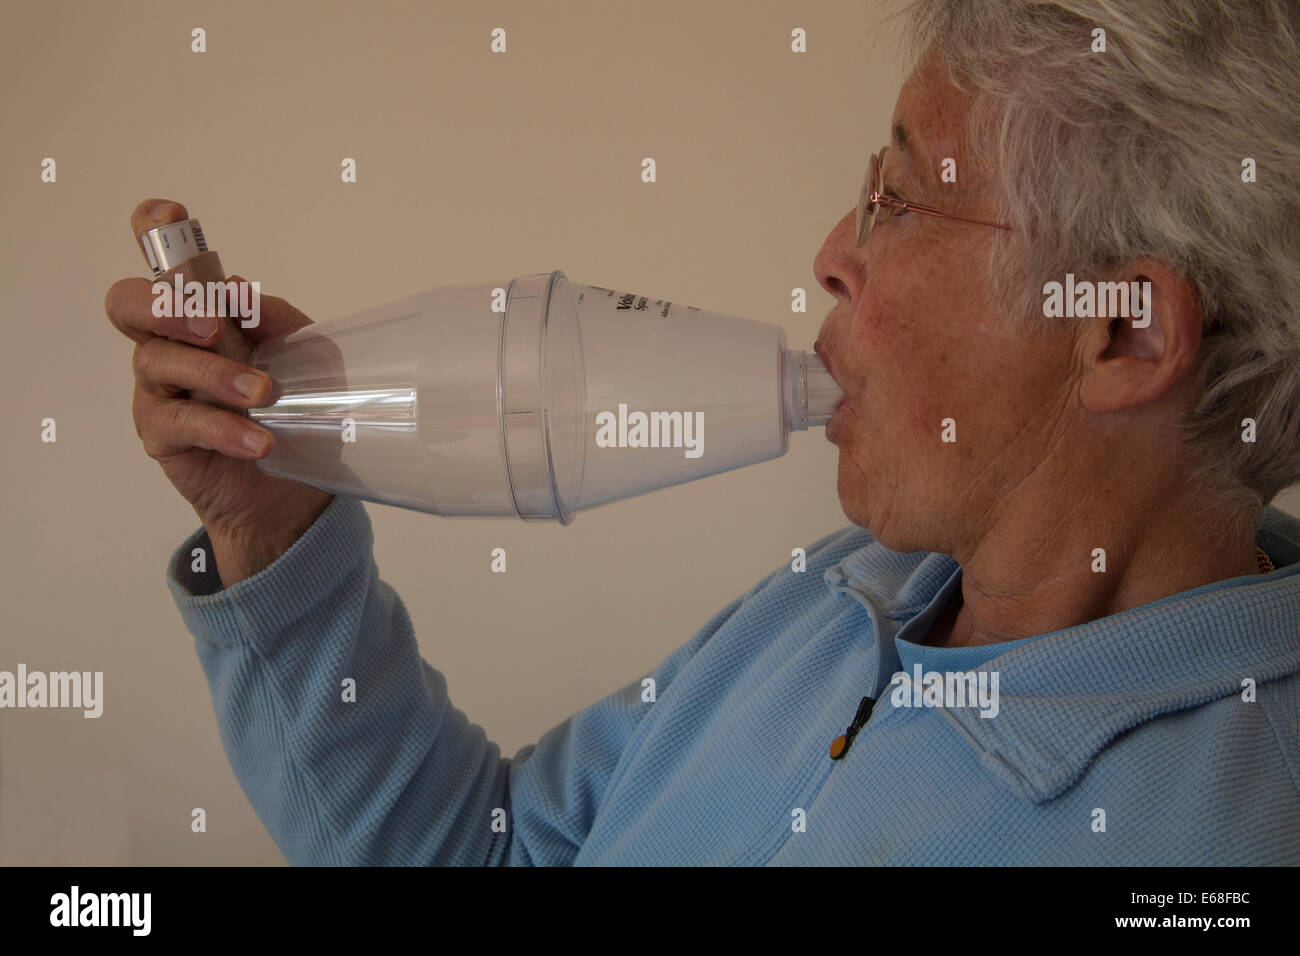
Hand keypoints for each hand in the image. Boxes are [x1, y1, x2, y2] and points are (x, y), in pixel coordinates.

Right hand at [106, 198, 333, 585]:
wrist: (293, 487)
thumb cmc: (296, 409)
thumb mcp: (308, 357)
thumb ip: (278, 320)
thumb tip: (244, 293)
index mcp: (201, 314)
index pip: (165, 264)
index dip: (155, 232)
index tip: (170, 216)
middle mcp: (168, 343)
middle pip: (128, 304)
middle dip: (165, 306)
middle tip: (214, 326)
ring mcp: (158, 389)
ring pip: (157, 361)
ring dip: (215, 375)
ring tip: (263, 395)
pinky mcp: (161, 434)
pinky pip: (177, 421)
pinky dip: (222, 428)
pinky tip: (256, 439)